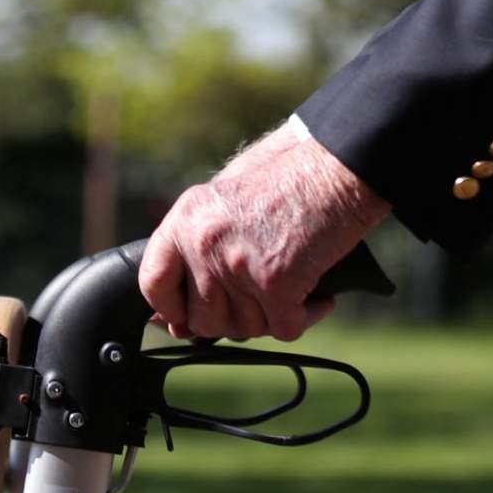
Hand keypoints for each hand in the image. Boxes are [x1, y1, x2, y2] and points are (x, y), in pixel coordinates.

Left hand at [138, 116, 389, 341]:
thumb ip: (200, 242)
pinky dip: (306, 316)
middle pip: (203, 319)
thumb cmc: (291, 174)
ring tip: (294, 285)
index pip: (153, 284)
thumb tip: (180, 309)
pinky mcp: (276, 284)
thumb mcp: (227, 196)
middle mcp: (204, 244)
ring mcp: (238, 266)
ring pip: (247, 329)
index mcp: (186, 219)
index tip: (186, 319)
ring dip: (273, 316)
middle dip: (234, 317)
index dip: (170, 310)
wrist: (339, 164)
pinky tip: (318, 296)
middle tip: (262, 297)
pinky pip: (286, 328)